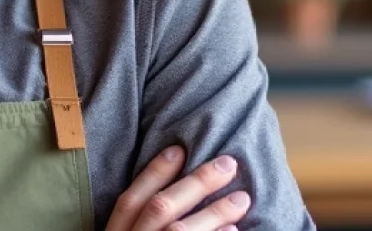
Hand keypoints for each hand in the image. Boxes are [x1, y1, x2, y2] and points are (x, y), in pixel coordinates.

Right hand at [105, 146, 251, 230]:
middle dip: (195, 184)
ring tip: (241, 199)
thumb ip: (140, 222)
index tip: (179, 149)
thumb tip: (174, 190)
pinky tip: (234, 230)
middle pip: (160, 208)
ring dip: (214, 212)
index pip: (130, 199)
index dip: (154, 172)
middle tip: (228, 165)